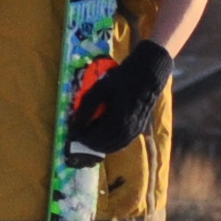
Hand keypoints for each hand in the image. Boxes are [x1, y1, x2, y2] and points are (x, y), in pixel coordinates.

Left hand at [65, 39, 172, 162]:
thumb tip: (76, 124)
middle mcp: (127, 129)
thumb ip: (88, 107)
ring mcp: (135, 130)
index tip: (72, 132)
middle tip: (78, 136)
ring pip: (114, 147)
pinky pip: (124, 143)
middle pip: (103, 145)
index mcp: (117, 119)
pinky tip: (105, 139)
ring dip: (99, 146)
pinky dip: (112, 145)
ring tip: (89, 138)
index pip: (94, 137)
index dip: (81, 136)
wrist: (147, 74)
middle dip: (88, 143)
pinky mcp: (140, 128)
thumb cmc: (122, 78)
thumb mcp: (101, 88)